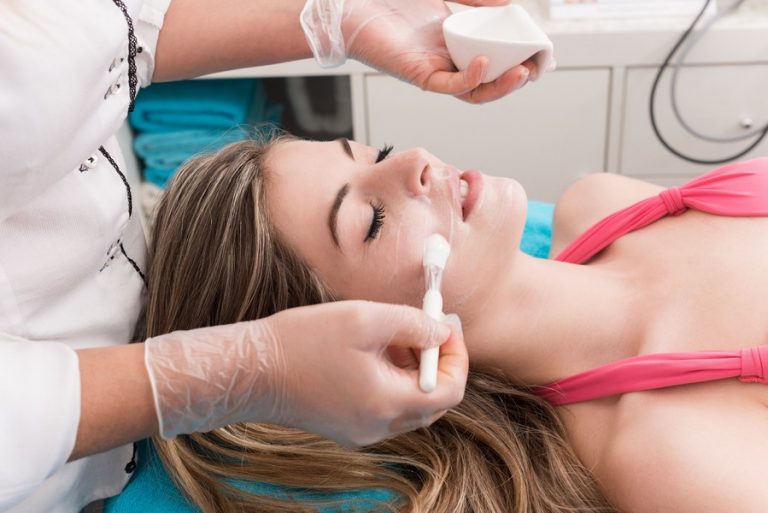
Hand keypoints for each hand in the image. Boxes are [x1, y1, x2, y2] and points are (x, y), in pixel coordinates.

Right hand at [145, 301, 467, 446]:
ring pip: (411, 405)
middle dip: (436, 361)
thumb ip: (412, 324)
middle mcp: (379, 427)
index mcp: (387, 403)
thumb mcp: (363, 319)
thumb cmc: (302, 341)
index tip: (446, 325)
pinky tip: (373, 354)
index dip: (456, 356)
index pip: (449, 391)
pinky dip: (392, 382)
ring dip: (413, 371)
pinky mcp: (347, 428)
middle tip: (426, 327)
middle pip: (433, 401)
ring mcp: (362, 432)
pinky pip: (386, 409)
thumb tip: (443, 332)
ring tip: (394, 335)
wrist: (251, 371)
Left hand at [301, 0, 535, 102]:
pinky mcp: (418, 74)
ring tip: (523, 73)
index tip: (541, 51)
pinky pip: (449, 86)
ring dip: (501, 85)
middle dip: (516, 77)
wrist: (352, 5)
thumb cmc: (392, 0)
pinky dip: (470, 78)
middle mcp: (446, 60)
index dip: (519, 58)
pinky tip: (486, 63)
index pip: (494, 58)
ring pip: (474, 91)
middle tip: (538, 67)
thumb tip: (509, 3)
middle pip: (489, 80)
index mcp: (454, 41)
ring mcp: (433, 69)